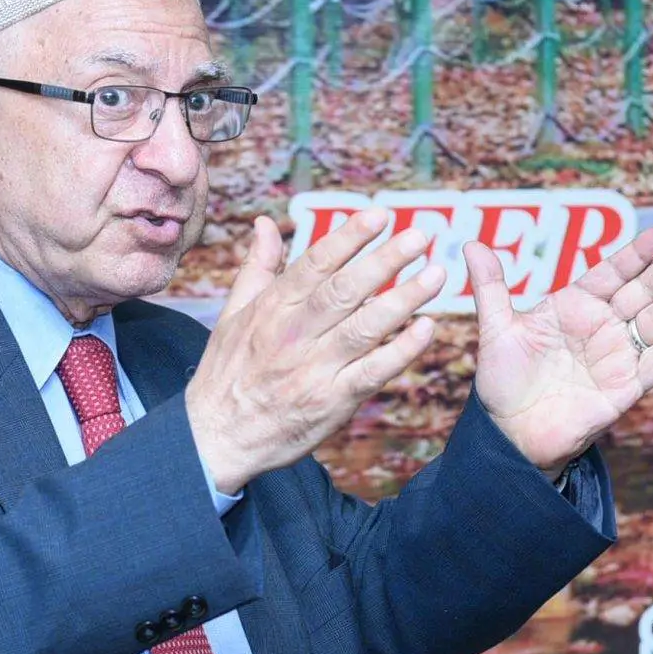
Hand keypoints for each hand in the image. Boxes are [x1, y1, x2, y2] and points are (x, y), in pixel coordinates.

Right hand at [186, 211, 443, 494]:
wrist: (215, 438)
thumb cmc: (226, 374)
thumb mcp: (232, 314)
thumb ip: (257, 267)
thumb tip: (264, 223)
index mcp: (272, 309)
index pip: (314, 264)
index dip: (348, 237)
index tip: (380, 215)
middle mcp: (293, 335)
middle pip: (344, 290)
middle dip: (384, 260)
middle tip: (420, 235)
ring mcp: (314, 370)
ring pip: (364, 327)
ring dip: (403, 299)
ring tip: (436, 275)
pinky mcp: (332, 402)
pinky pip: (373, 372)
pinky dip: (401, 351)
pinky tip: (427, 328)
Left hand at [461, 224, 652, 475]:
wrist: (508, 435)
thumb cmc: (502, 383)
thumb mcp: (496, 330)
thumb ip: (491, 287)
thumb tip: (471, 244)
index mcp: (575, 307)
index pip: (613, 273)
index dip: (639, 254)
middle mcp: (602, 328)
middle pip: (642, 293)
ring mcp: (617, 357)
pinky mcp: (626, 388)